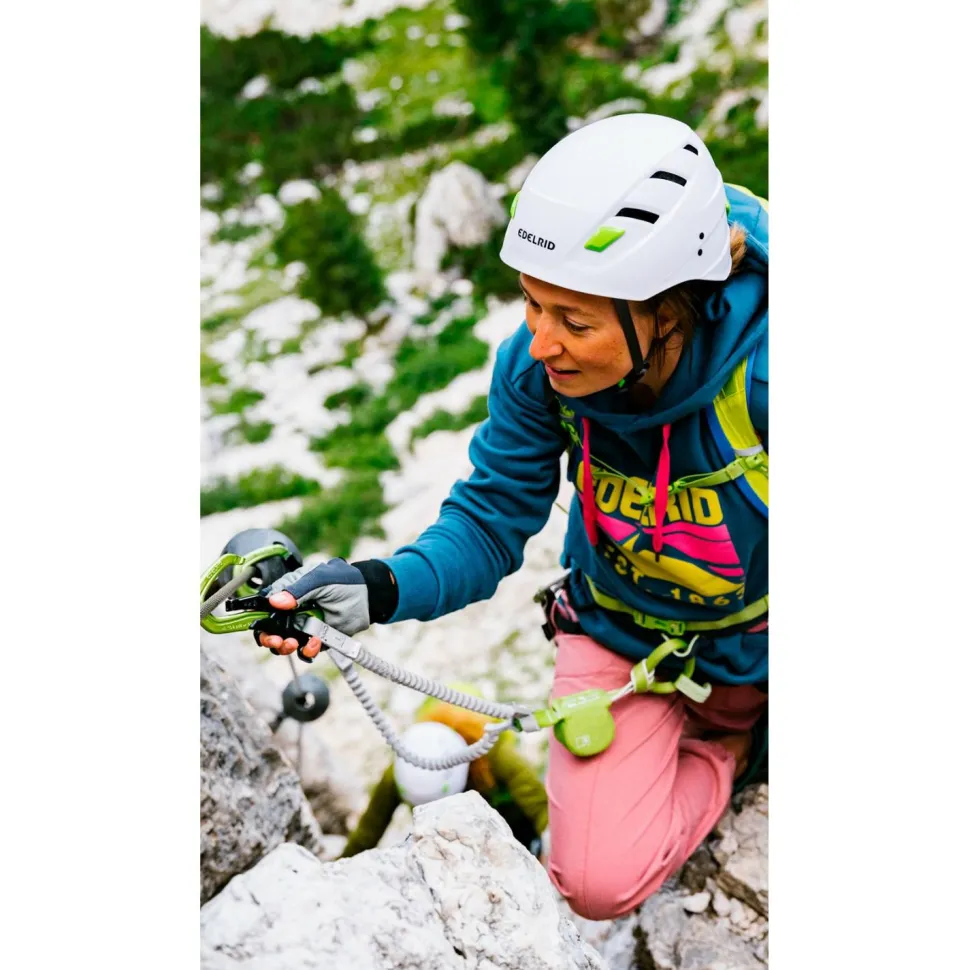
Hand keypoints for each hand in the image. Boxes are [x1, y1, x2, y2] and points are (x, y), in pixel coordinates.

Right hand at [256, 558, 371, 659]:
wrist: (369, 597)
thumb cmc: (344, 581)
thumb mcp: (320, 579)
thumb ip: (298, 590)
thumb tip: (275, 602)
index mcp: (288, 593)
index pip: (264, 606)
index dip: (257, 617)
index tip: (259, 624)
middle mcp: (291, 612)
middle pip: (269, 629)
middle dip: (268, 638)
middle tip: (276, 641)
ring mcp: (303, 627)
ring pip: (284, 643)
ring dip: (284, 647)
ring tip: (293, 643)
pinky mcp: (316, 640)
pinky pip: (305, 651)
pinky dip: (308, 650)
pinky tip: (317, 642)